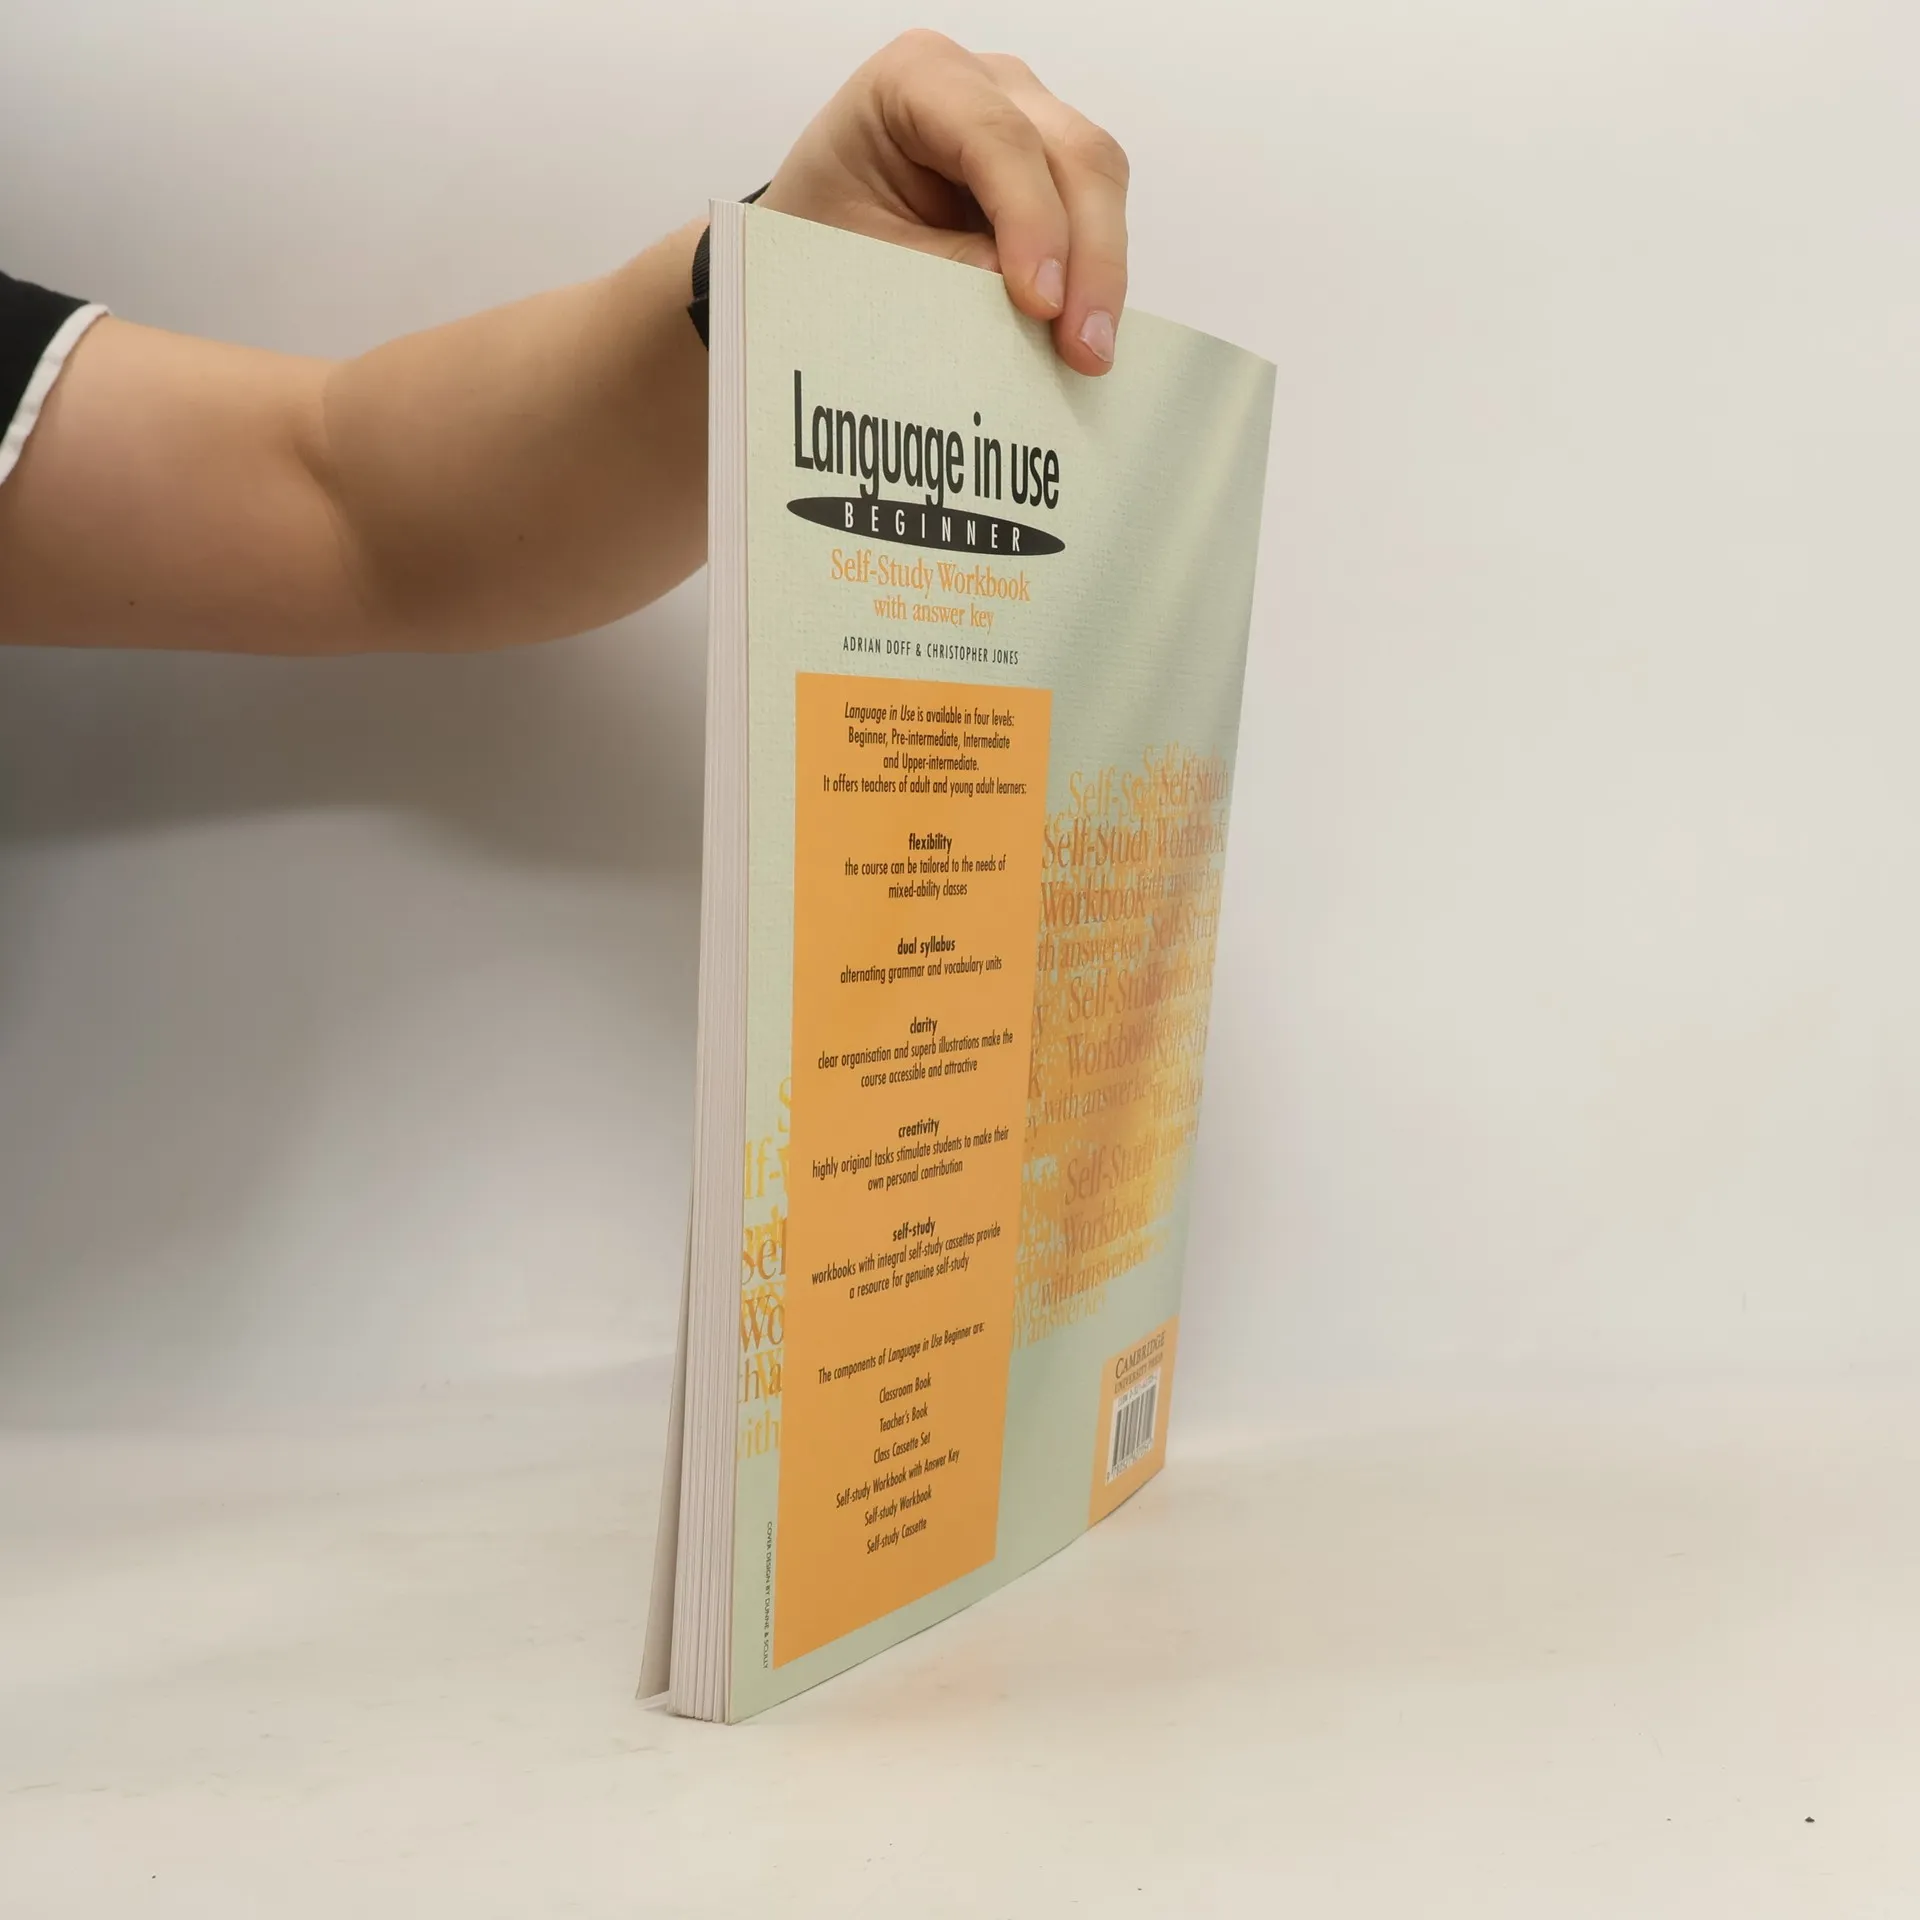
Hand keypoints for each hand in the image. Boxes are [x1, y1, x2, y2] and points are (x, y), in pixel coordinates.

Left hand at [758, 32, 1129, 375]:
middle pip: (1074, 154)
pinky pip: (1093, 217)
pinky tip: (1080, 335)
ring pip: (1098, 184)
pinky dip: (1090, 278)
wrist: (814, 238)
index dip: (1031, 220)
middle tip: (1086, 349)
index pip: (999, 137)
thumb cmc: (822, 233)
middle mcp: (988, 84)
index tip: (1040, 305)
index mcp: (918, 77)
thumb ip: (941, 272)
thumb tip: (1031, 306)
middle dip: (1090, 256)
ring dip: (1102, 273)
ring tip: (1088, 354)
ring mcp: (1029, 120)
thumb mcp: (861, 256)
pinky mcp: (1049, 172)